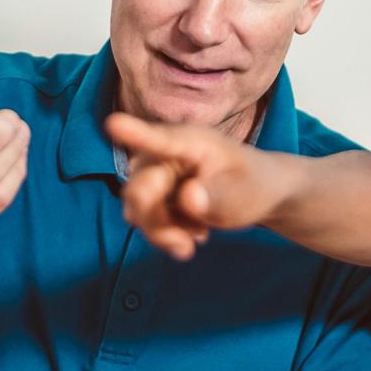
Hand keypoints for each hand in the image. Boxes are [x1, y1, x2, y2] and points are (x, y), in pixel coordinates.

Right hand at [103, 112, 286, 259]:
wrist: (256, 195)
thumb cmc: (252, 184)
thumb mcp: (242, 194)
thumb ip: (216, 196)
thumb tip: (188, 197)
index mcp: (190, 142)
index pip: (160, 139)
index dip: (136, 134)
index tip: (113, 124)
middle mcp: (164, 154)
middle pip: (139, 189)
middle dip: (156, 222)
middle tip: (185, 247)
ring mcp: (155, 174)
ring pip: (137, 210)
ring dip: (162, 233)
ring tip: (198, 239)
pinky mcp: (153, 195)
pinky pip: (145, 221)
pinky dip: (166, 235)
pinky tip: (193, 234)